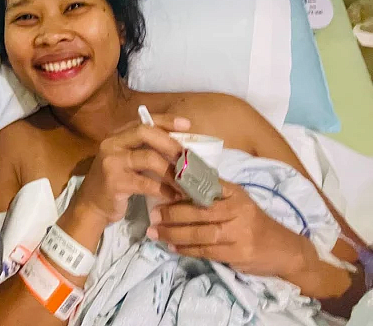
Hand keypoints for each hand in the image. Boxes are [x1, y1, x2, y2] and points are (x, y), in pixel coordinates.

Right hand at [72, 114, 188, 225]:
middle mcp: (112, 144)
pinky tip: (173, 196)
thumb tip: (180, 148)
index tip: (187, 124)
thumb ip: (145, 150)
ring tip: (185, 181)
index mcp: (117, 136)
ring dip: (171, 171)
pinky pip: (146, 183)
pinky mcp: (114, 182)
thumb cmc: (114, 182)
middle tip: (187, 157)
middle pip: (145, 132)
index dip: (166, 121)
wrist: (91, 205)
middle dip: (170, 143)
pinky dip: (163, 190)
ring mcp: (111, 162)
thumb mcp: (126, 161)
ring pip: (149, 158)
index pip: (144, 121)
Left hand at [147, 181, 304, 276]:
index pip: (207, 185)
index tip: (161, 186)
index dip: (183, 186)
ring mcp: (239, 233)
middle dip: (173, 213)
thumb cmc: (254, 221)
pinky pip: (206, 251)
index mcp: (236, 194)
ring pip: (201, 233)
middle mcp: (238, 211)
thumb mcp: (238, 200)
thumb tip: (179, 182)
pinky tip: (171, 247)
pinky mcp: (238, 253)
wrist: (285, 250)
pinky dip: (187, 249)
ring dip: (174, 234)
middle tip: (153, 215)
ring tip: (155, 233)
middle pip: (200, 211)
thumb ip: (214, 192)